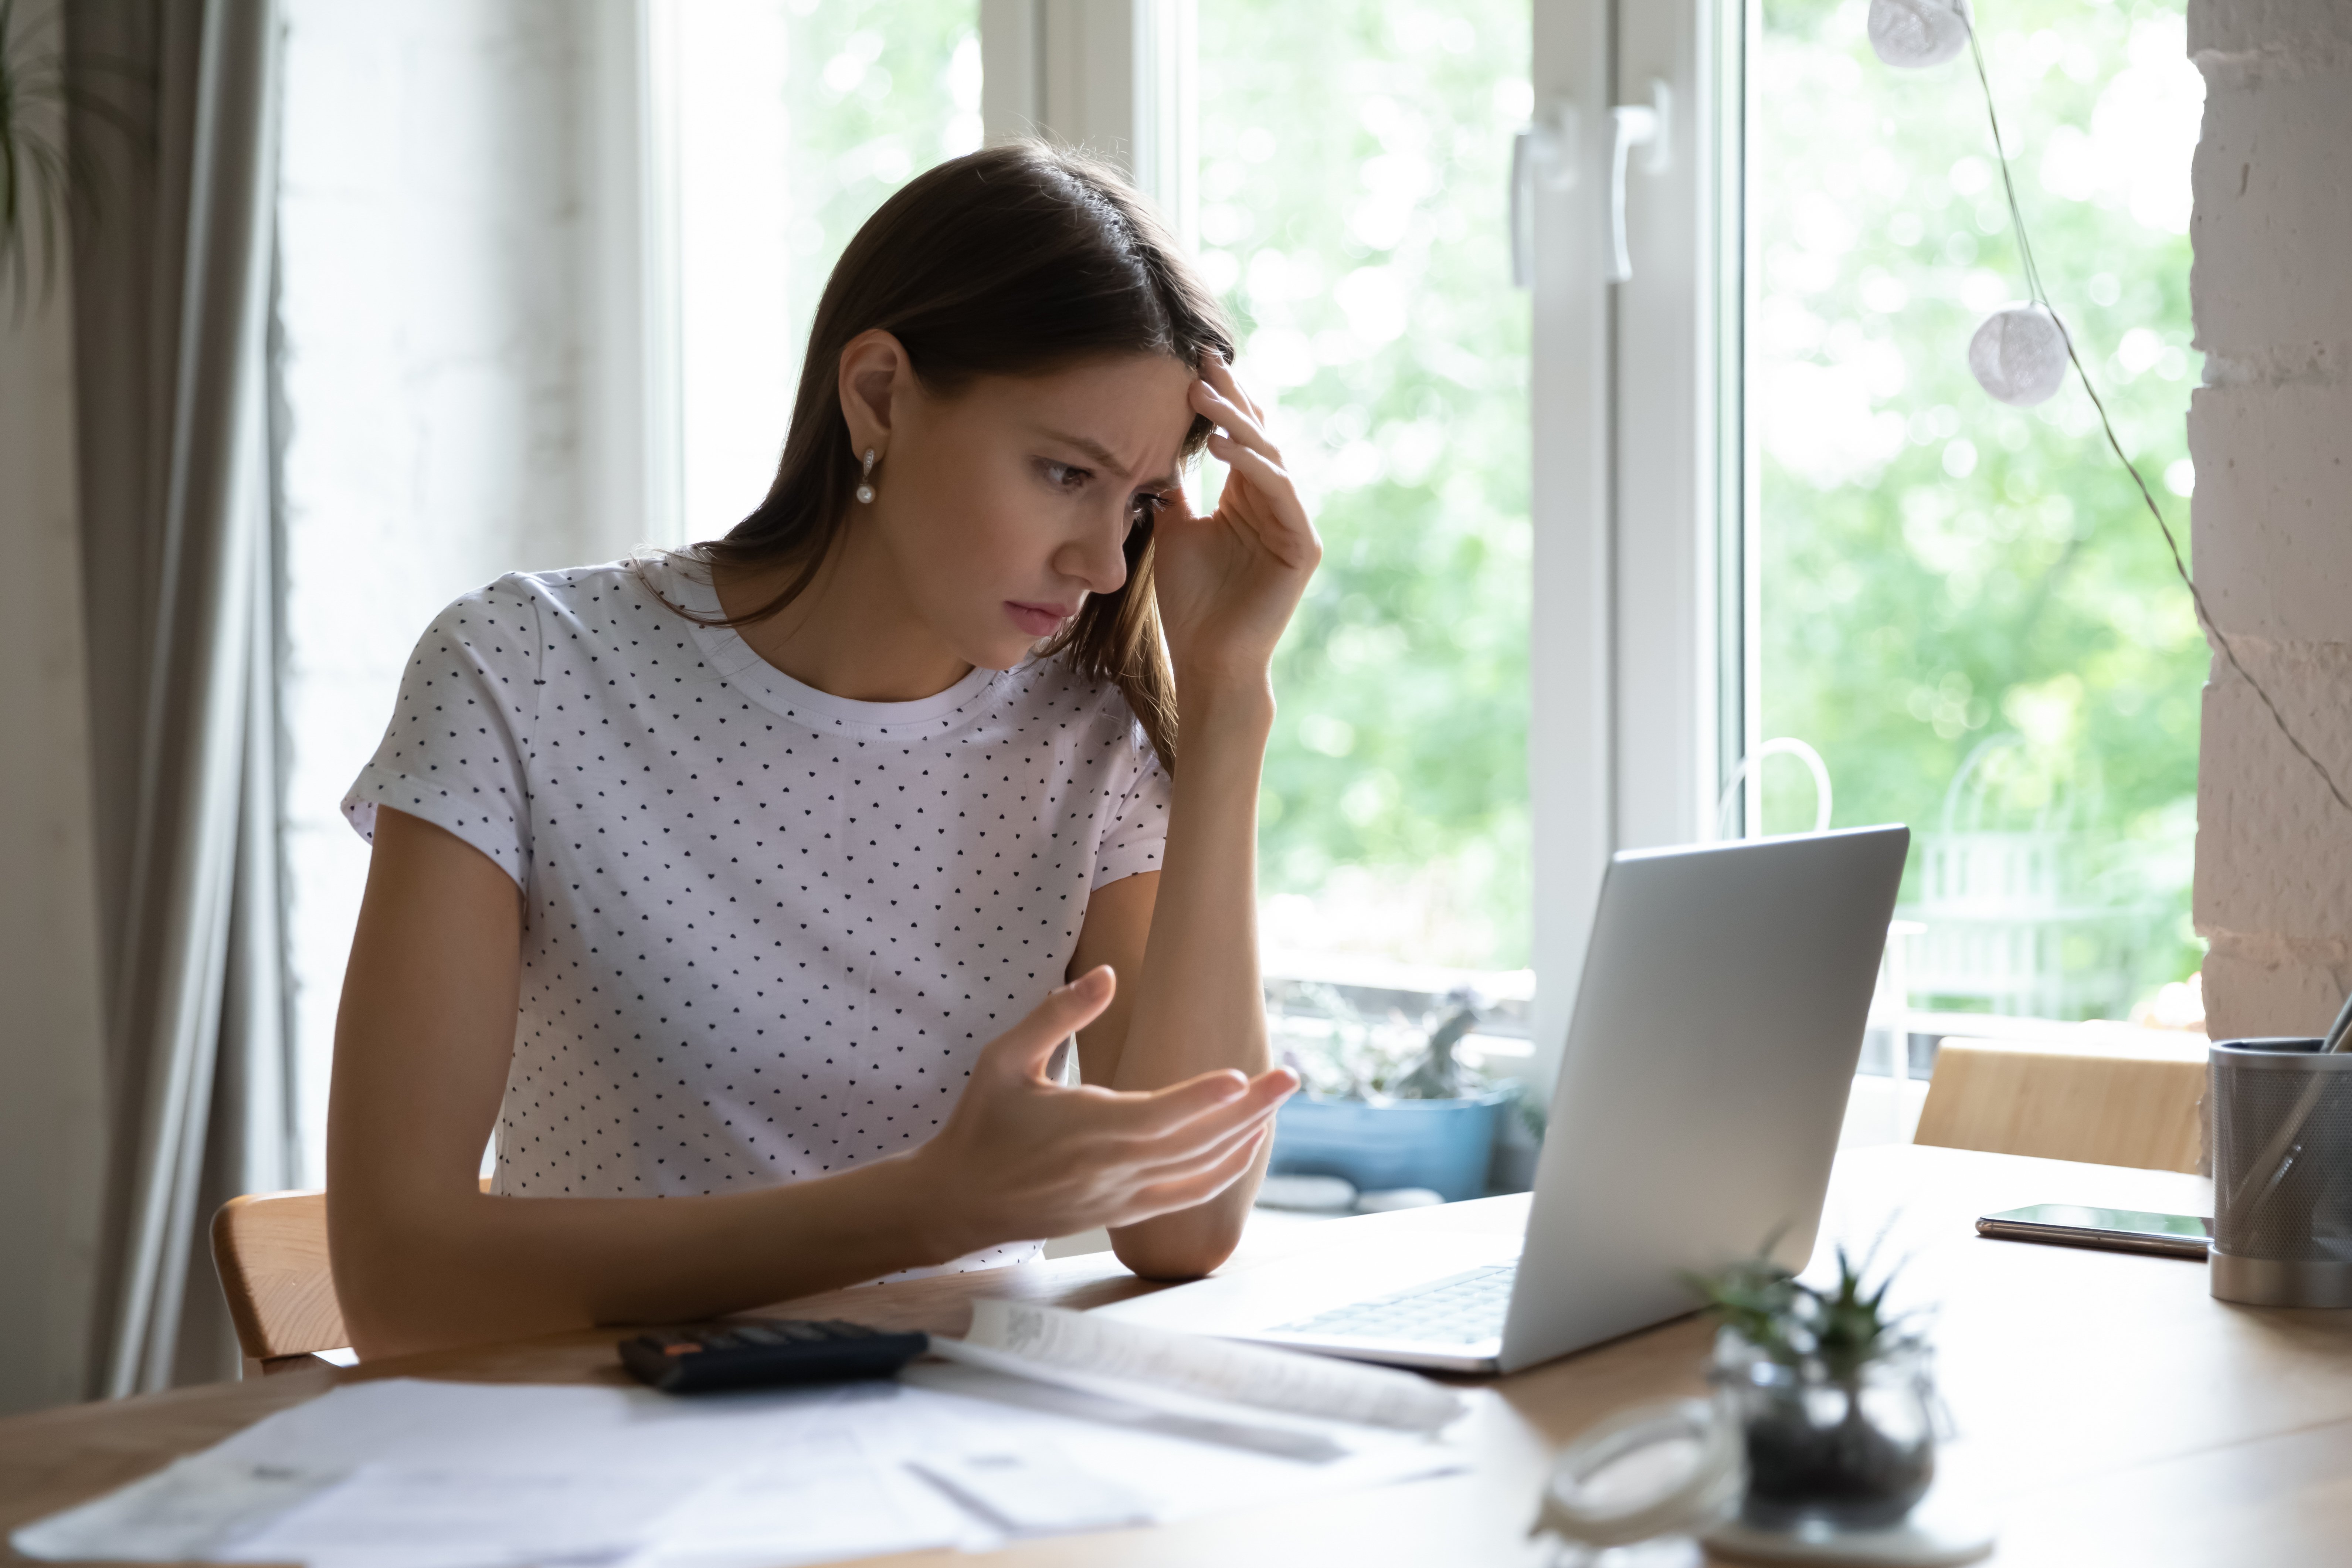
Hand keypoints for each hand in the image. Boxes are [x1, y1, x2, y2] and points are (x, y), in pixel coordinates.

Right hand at [911, 966, 1297, 1254]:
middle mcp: (1111, 1168)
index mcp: (1085, 1129)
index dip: (1204, 1100)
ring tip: (1276, 1105)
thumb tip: (1107, 975)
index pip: (1159, 1116)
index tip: (1245, 1078)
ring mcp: (1120, 1197)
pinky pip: (1187, 1198)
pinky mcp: (1122, 1213)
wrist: (958, 1199)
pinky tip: (1244, 1148)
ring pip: (1199, 1173)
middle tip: (1292, 1077)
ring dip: (1244, 1140)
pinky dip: (1222, 1173)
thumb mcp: (1003, 1058)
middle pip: (1196, 1144)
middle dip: (1251, 1111)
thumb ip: (1056, 1014)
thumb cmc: (981, 1122)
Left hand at [1150, 352, 1321, 688]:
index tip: (1192, 361)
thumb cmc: (1191, 603)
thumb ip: (1174, 491)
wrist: (1207, 658)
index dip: (1220, 399)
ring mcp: (1292, 523)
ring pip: (1269, 457)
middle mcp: (1274, 504)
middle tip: (1203, 360)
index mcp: (1246, 498)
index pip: (1236, 436)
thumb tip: (1154, 450)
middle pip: (1256, 436)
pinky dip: (1251, 465)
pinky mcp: (1303, 546)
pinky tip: (1220, 444)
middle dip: (1230, 397)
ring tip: (1201, 397)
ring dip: (1236, 423)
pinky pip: (1280, 492)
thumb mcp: (1173, 531)